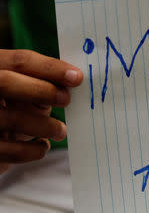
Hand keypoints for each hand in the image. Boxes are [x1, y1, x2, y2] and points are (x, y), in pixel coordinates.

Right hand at [0, 49, 82, 173]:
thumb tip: (70, 83)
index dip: (50, 68)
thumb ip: (40, 86)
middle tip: (66, 99)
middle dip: (42, 90)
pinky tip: (42, 146)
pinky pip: (13, 150)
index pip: (18, 61)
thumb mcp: (24, 95)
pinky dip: (35, 149)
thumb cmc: (13, 113)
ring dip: (46, 125)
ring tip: (61, 131)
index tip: (77, 77)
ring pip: (13, 118)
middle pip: (5, 82)